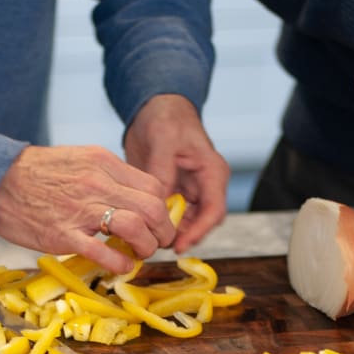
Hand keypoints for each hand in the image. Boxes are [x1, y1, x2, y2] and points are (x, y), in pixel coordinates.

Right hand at [0, 145, 173, 274]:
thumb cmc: (36, 172)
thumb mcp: (80, 159)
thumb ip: (108, 175)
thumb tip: (134, 196)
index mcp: (104, 163)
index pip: (153, 187)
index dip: (162, 209)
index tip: (157, 222)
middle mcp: (98, 183)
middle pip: (153, 208)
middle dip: (163, 231)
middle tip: (159, 242)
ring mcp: (81, 210)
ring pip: (136, 227)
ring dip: (146, 247)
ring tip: (140, 253)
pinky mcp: (63, 235)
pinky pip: (104, 252)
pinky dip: (121, 264)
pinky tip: (121, 266)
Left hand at [123, 94, 229, 252]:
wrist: (153, 108)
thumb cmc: (166, 117)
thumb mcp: (164, 138)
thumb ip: (162, 170)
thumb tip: (158, 201)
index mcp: (212, 173)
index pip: (214, 211)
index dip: (198, 232)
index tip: (179, 245)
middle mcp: (203, 186)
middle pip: (199, 223)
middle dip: (180, 236)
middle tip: (154, 245)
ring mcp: (187, 191)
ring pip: (182, 223)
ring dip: (166, 232)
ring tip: (144, 239)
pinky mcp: (170, 193)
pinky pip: (166, 215)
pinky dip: (155, 223)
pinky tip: (139, 227)